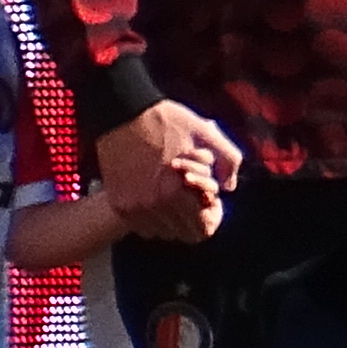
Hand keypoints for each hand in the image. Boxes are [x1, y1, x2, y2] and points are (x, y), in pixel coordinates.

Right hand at [96, 101, 241, 242]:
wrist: (123, 114)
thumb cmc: (168, 123)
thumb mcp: (209, 135)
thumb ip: (229, 162)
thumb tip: (229, 188)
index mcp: (174, 193)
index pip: (202, 229)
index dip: (212, 215)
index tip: (210, 199)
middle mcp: (150, 206)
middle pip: (184, 233)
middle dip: (195, 217)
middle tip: (195, 195)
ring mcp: (131, 206)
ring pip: (163, 232)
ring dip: (174, 219)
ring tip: (177, 194)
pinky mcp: (117, 202)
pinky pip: (142, 227)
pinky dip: (154, 218)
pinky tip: (160, 196)